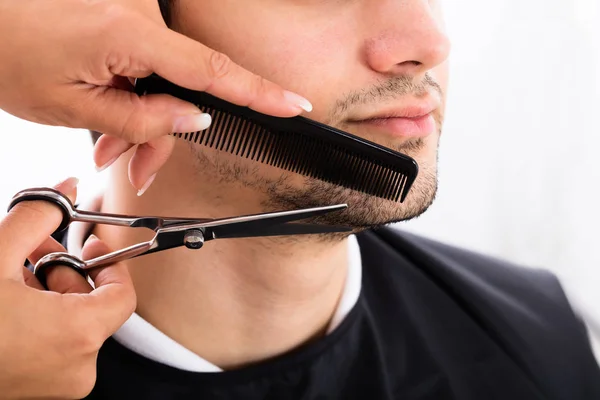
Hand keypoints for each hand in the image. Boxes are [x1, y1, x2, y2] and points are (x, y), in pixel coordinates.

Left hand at [0, 0, 311, 192]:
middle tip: (136, 169)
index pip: (213, 69)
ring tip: (109, 149)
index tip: (294, 106)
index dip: (259, 92)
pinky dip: (134, 96)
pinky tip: (107, 121)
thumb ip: (140, 119)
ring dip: (143, 121)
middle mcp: (139, 15)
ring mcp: (133, 15)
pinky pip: (148, 65)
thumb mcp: (71, 105)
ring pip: (165, 82)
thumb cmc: (8, 52)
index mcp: (128, 33)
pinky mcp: (125, 19)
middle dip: (164, 133)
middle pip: (185, 87)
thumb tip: (193, 121)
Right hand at [0, 178, 135, 398]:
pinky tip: (7, 299)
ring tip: (12, 271)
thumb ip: (37, 217)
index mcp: (77, 335)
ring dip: (46, 290)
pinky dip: (38, 317)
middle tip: (35, 248)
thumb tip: (65, 188)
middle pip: (92, 306)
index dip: (110, 264)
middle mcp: (74, 367)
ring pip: (70, 324)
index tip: (91, 245)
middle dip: (65, 270)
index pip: (122, 295)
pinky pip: (52, 344)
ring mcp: (54, 383)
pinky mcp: (33, 389)